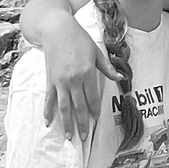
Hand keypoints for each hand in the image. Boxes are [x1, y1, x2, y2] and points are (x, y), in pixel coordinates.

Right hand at [42, 21, 117, 143]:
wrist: (56, 29)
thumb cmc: (78, 38)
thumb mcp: (96, 51)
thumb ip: (107, 68)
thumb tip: (120, 79)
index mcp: (87, 73)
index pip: (93, 98)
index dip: (95, 110)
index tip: (96, 120)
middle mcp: (73, 80)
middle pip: (79, 106)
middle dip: (82, 124)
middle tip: (85, 138)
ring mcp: (60, 81)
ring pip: (64, 107)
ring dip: (66, 123)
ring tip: (69, 137)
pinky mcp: (50, 80)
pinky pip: (49, 99)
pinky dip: (48, 111)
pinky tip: (48, 122)